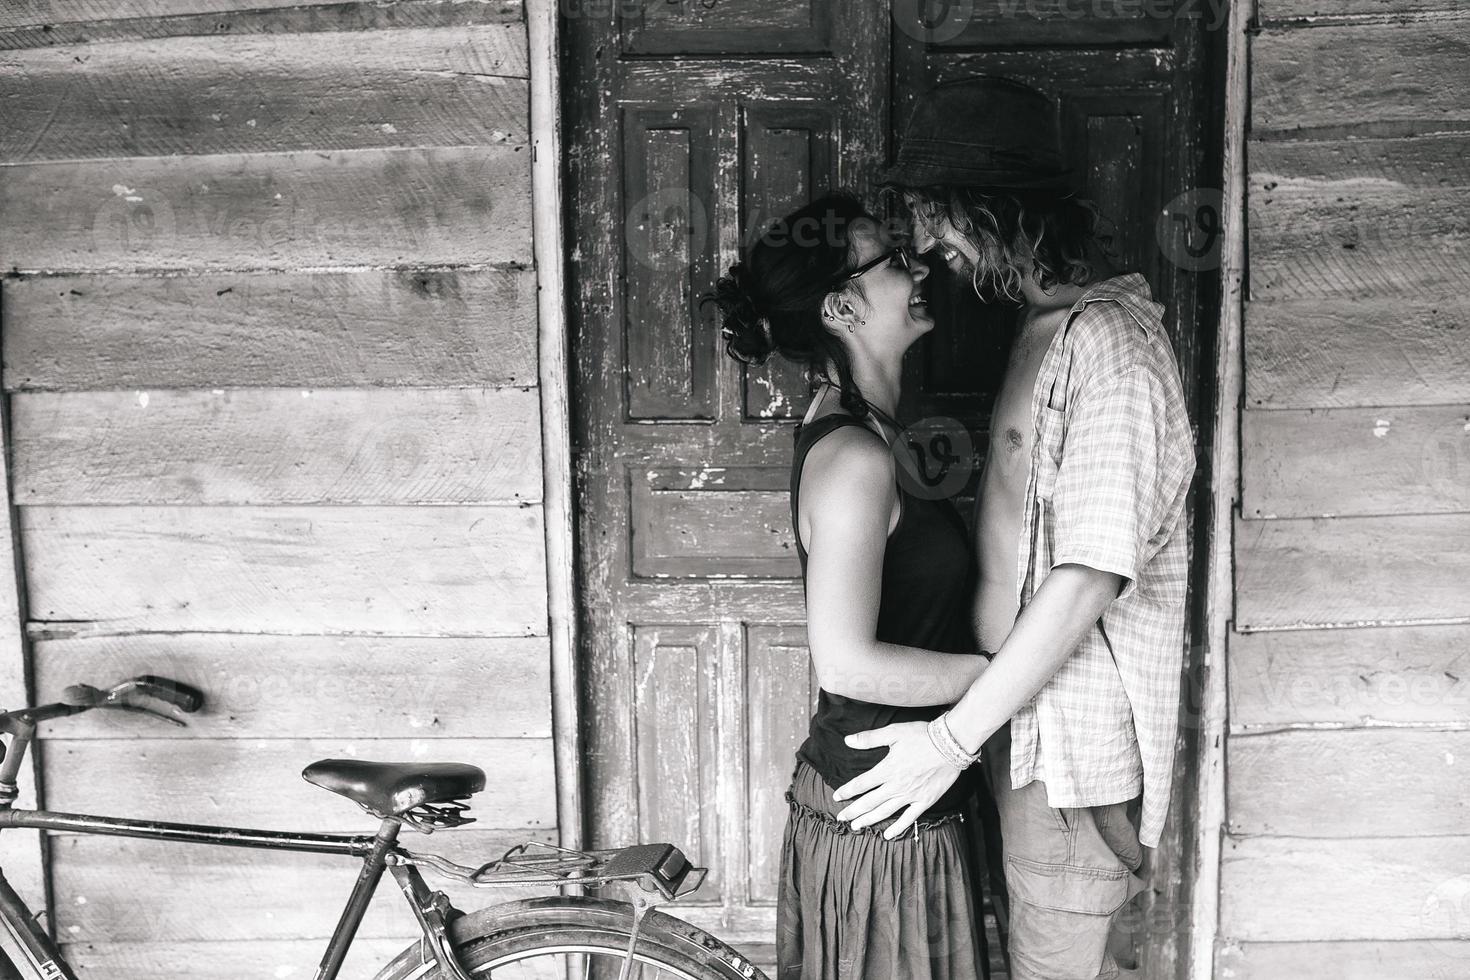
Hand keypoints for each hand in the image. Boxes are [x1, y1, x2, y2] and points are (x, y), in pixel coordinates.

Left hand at [831, 721, 965, 839]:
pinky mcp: (925, 800)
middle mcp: (896, 785)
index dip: (847, 791)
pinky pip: (909, 818)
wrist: (951, 744)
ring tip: (856, 826)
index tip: (836, 797)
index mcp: (887, 769)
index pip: (861, 784)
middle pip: (870, 802)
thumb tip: (848, 740)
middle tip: (841, 818)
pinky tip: (888, 835)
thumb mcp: (893, 732)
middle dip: (853, 811)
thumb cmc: (922, 736)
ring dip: (869, 820)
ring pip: (885, 812)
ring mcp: (911, 795)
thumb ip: (869, 738)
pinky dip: (898, 828)